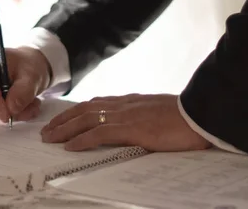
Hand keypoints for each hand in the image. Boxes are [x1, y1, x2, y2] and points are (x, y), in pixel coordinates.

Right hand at [0, 46, 50, 121]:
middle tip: (31, 109)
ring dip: (12, 114)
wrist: (27, 66)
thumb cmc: (28, 66)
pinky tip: (24, 106)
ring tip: (32, 105)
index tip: (8, 115)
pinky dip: (9, 114)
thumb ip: (24, 91)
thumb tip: (12, 109)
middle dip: (6, 111)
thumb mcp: (33, 76)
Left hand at [40, 94, 211, 151]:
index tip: (65, 117)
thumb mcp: (161, 114)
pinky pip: (98, 133)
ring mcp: (126, 115)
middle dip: (64, 119)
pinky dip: (81, 139)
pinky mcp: (131, 128)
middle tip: (47, 129)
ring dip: (65, 128)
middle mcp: (125, 104)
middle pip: (85, 108)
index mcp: (132, 101)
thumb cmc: (187, 116)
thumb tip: (139, 126)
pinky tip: (69, 146)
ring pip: (86, 119)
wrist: (200, 112)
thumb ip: (146, 117)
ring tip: (50, 137)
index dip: (77, 111)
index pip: (97, 103)